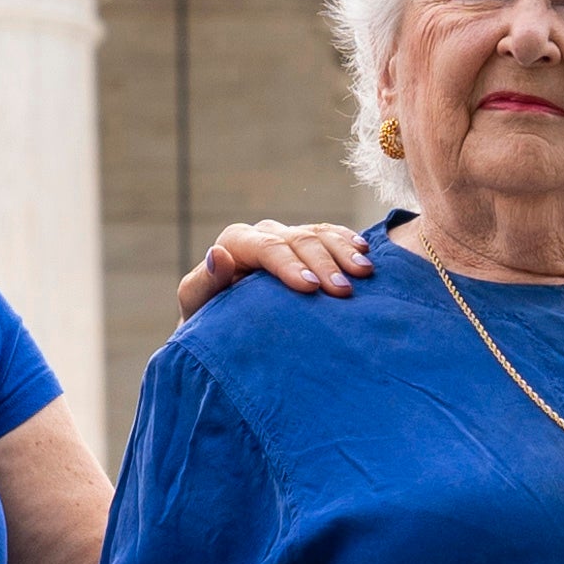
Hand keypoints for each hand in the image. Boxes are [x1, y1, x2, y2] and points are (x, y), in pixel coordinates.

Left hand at [178, 217, 375, 314]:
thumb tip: (218, 255)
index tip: (310, 288)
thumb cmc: (208, 323)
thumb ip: (205, 283)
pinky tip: (364, 255)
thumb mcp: (199, 307)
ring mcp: (288, 239)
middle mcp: (263, 236)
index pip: (265, 248)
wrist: (224, 329)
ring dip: (343, 252)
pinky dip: (348, 243)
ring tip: (363, 273)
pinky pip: (332, 235)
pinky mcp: (307, 247)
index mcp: (235, 244)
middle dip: (323, 263)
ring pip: (319, 234)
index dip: (288, 265)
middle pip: (298, 239)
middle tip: (343, 291)